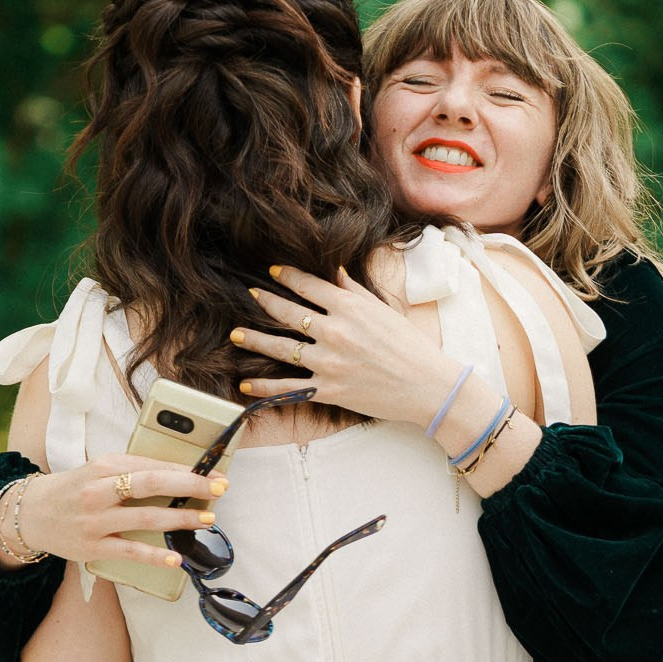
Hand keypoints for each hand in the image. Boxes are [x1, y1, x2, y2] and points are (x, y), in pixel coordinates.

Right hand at [9, 455, 226, 570]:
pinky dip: (155, 556)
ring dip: (181, 519)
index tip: (214, 474)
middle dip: (191, 486)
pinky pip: (130, 551)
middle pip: (153, 485)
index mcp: (104, 466)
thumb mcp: (98, 470)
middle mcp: (100, 491)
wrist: (30, 513)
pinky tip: (176, 558)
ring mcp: (97, 521)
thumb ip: (132, 471)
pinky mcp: (93, 547)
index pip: (153, 465)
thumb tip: (178, 475)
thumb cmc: (73, 489)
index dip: (187, 470)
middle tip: (220, 489)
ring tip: (207, 519)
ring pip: (147, 518)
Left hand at [232, 264, 461, 427]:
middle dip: (266, 301)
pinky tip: (246, 382)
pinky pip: (288, 387)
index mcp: (349, 307)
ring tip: (235, 334)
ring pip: (280, 347)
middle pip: (288, 312)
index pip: (308, 285)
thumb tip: (335, 273)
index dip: (287, 276)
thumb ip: (355, 292)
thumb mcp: (384, 311)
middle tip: (250, 295)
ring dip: (253, 339)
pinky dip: (264, 386)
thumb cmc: (411, 346)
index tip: (272, 272)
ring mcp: (328, 362)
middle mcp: (334, 331)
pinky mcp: (328, 389)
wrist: (427, 386)